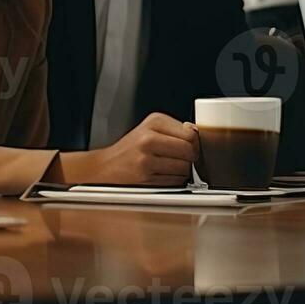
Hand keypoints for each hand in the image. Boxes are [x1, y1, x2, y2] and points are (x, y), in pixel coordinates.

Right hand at [56, 113, 197, 185]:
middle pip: (190, 151)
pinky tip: (162, 175)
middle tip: (182, 159)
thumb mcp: (151, 128)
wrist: (105, 166)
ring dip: (183, 171)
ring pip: (184, 168)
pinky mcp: (145, 177)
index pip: (191, 134)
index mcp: (154, 122)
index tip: (192, 147)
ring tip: (168, 166)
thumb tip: (200, 135)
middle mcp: (149, 138)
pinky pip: (174, 182)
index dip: (196, 144)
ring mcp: (146, 159)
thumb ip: (176, 130)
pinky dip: (173, 181)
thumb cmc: (131, 148)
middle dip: (190, 158)